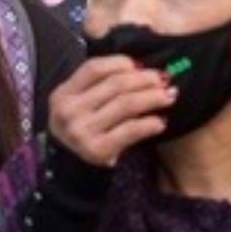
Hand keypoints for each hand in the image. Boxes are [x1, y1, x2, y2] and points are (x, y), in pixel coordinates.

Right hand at [47, 55, 175, 167]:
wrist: (71, 169)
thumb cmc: (82, 130)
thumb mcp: (78, 105)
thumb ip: (99, 85)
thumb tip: (141, 69)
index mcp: (62, 95)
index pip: (94, 68)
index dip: (121, 63)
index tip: (141, 66)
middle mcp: (68, 111)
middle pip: (115, 83)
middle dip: (145, 79)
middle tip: (163, 80)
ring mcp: (81, 131)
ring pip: (127, 104)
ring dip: (153, 97)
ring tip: (168, 96)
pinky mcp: (97, 150)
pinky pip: (131, 130)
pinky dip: (150, 123)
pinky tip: (160, 122)